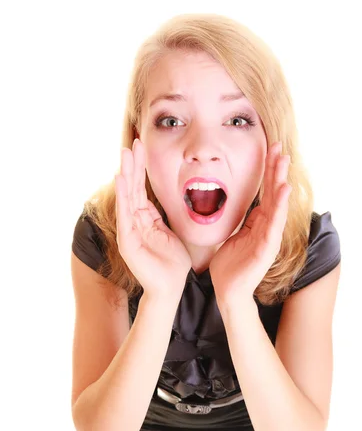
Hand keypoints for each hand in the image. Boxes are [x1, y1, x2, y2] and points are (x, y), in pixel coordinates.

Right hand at [115, 139, 191, 299]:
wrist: (170, 288)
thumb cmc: (172, 263)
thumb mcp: (171, 232)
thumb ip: (164, 217)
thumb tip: (168, 200)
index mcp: (145, 220)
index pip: (141, 189)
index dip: (141, 169)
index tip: (143, 147)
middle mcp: (134, 222)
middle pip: (132, 188)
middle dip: (133, 165)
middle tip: (133, 142)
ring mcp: (129, 231)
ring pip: (127, 197)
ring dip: (126, 174)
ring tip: (125, 154)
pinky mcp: (128, 241)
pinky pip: (125, 214)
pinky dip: (123, 196)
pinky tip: (121, 179)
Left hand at [209, 141, 291, 303]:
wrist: (228, 291)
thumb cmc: (230, 265)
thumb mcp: (234, 236)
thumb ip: (242, 221)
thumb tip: (244, 205)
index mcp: (258, 223)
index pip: (264, 192)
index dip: (267, 171)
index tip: (270, 149)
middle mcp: (267, 228)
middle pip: (273, 194)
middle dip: (276, 170)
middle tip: (280, 147)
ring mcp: (268, 238)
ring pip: (276, 205)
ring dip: (280, 182)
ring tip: (284, 162)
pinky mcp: (266, 249)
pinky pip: (274, 224)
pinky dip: (279, 207)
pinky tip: (283, 190)